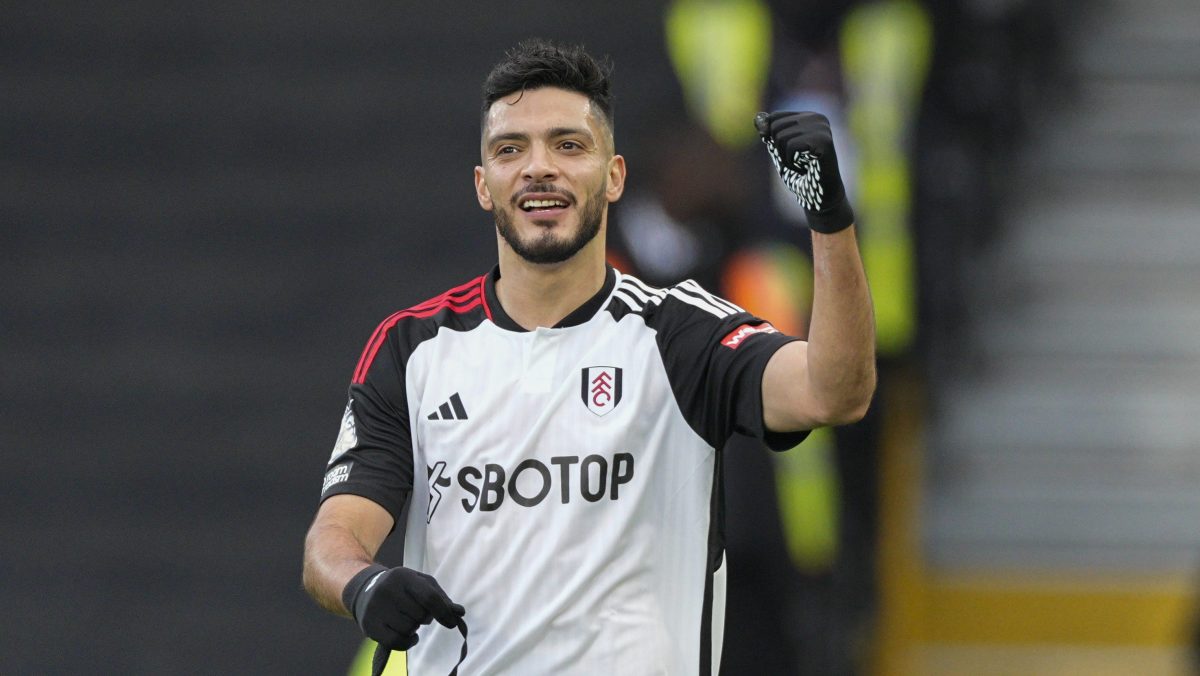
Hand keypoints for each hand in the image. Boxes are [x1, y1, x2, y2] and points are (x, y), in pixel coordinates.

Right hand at [343, 564, 465, 651]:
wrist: (365, 589)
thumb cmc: (402, 588)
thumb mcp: (421, 584)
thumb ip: (441, 598)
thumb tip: (459, 612)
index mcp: (403, 576)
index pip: (429, 597)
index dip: (444, 612)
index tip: (452, 623)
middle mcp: (387, 589)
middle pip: (420, 615)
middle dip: (425, 618)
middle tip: (417, 612)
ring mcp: (376, 607)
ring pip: (409, 629)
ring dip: (414, 628)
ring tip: (408, 619)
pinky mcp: (369, 625)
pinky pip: (396, 642)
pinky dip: (408, 642)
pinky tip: (410, 636)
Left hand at [755, 111, 854, 233]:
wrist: (818, 196)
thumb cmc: (800, 173)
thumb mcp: (779, 150)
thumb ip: (769, 133)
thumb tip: (757, 118)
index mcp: (809, 116)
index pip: (775, 117)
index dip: (772, 138)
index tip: (790, 153)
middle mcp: (818, 118)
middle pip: (775, 126)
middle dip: (779, 149)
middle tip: (797, 161)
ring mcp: (822, 128)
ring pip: (781, 137)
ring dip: (785, 158)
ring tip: (802, 165)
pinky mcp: (824, 141)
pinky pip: (791, 147)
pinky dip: (791, 162)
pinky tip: (806, 168)